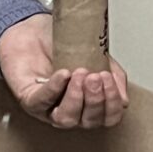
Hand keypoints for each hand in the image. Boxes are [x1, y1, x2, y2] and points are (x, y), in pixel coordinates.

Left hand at [0, 13, 128, 128]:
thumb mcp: (97, 56)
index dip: (112, 103)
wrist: (35, 30)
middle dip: (95, 99)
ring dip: (76, 98)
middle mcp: (70, 110)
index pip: (108, 117)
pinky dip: (55, 88)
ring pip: (66, 119)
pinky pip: (42, 102)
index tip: (109, 78)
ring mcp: (48, 108)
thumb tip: (123, 99)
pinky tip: (63, 74)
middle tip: (95, 77)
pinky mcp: (29, 99)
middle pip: (89, 121)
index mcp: (88, 103)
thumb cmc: (63, 45)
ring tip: (80, 73)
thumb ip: (113, 75)